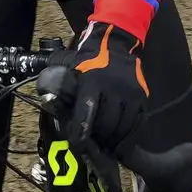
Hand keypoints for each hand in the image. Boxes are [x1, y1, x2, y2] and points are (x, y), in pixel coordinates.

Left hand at [59, 22, 148, 152]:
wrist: (115, 44)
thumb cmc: (87, 60)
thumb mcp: (71, 68)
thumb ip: (62, 86)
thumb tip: (49, 105)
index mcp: (92, 81)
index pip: (86, 113)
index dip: (81, 133)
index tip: (78, 147)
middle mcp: (113, 88)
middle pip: (106, 124)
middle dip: (99, 139)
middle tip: (92, 148)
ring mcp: (130, 94)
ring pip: (123, 128)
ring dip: (113, 141)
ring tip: (105, 147)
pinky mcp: (142, 98)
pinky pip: (137, 124)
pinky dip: (128, 137)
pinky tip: (120, 143)